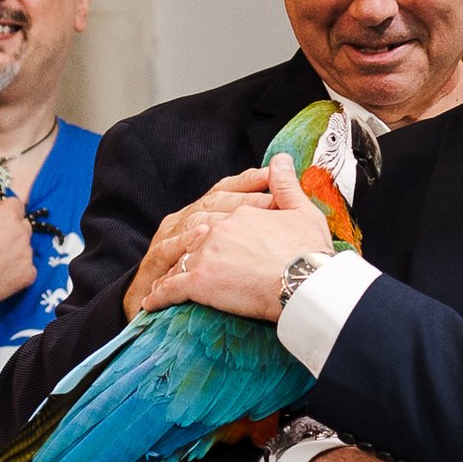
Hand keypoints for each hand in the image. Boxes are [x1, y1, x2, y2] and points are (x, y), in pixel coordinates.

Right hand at [0, 154, 37, 314]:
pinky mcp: (26, 277)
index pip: (15, 205)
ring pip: (25, 248)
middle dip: (10, 230)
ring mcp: (26, 256)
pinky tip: (0, 274)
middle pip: (22, 225)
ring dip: (14, 250)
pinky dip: (18, 272)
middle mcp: (22, 232)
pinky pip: (28, 271)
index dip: (1, 212)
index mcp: (8, 214)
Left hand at [141, 155, 333, 319]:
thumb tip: (280, 158)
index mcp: (239, 215)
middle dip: (185, 253)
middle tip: (175, 266)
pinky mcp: (200, 282)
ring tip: (161, 286)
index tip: (210, 246)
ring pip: (180, 263)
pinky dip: (159, 296)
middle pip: (195, 241)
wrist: (304, 283)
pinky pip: (171, 289)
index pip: (218, 223)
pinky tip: (152, 303)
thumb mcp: (302, 211)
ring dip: (169, 275)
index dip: (213, 236)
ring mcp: (206, 255)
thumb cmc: (310, 252)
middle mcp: (217, 230)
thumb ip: (286, 185)